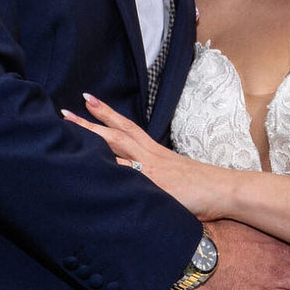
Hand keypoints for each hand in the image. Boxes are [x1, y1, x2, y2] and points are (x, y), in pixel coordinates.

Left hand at [61, 93, 228, 216]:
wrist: (224, 190)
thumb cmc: (203, 185)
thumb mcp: (174, 174)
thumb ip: (155, 173)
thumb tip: (140, 176)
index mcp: (155, 151)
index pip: (126, 127)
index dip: (106, 113)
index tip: (88, 100)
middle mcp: (150, 156)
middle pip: (115, 134)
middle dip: (89, 122)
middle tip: (65, 111)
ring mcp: (150, 170)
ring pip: (116, 151)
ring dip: (91, 141)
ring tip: (69, 131)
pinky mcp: (154, 187)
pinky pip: (127, 177)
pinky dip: (108, 173)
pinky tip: (89, 169)